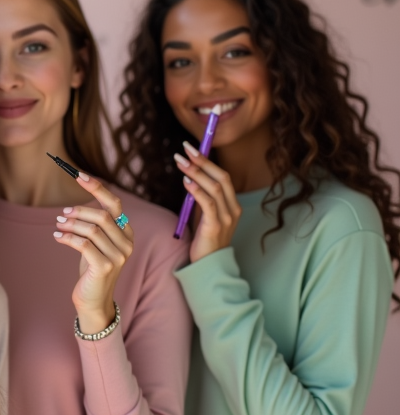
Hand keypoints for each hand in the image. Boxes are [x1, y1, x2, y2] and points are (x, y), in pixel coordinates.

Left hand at [53, 172, 133, 334]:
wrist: (93, 300)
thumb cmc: (92, 268)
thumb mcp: (95, 244)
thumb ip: (94, 226)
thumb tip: (73, 207)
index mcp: (126, 233)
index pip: (114, 204)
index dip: (97, 187)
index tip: (79, 174)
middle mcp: (126, 243)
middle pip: (102, 215)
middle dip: (79, 211)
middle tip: (62, 214)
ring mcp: (118, 256)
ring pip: (92, 229)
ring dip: (71, 224)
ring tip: (58, 226)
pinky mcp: (105, 267)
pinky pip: (83, 244)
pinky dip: (67, 237)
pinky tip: (57, 236)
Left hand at [174, 141, 241, 262]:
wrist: (209, 266)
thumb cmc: (204, 239)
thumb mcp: (204, 214)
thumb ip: (201, 198)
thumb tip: (190, 176)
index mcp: (232, 204)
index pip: (223, 176)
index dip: (208, 160)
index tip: (192, 148)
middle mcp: (233, 209)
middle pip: (221, 177)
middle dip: (202, 161)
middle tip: (185, 149)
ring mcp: (226, 218)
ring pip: (214, 187)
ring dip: (196, 172)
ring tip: (181, 162)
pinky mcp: (215, 226)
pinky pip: (208, 203)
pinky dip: (196, 190)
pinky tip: (186, 181)